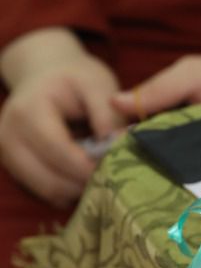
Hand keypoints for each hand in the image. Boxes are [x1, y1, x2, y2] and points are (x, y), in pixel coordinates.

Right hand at [0, 28, 124, 205]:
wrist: (45, 75)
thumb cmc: (75, 79)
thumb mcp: (97, 85)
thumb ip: (109, 116)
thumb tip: (120, 148)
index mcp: (29, 111)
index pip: (59, 151)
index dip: (91, 166)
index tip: (121, 168)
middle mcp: (9, 135)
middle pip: (51, 180)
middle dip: (87, 182)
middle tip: (117, 175)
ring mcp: (7, 153)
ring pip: (48, 192)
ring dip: (80, 189)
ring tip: (103, 172)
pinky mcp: (14, 167)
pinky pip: (46, 192)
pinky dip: (70, 189)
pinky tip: (86, 173)